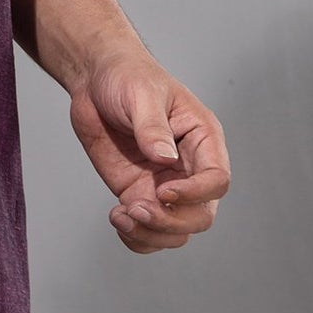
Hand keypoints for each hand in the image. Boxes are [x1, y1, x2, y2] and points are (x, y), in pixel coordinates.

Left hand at [67, 47, 230, 253]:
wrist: (94, 79)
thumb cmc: (127, 75)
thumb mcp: (142, 93)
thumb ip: (153, 127)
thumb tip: (165, 159)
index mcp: (202, 139)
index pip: (217, 180)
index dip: (197, 194)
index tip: (163, 191)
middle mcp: (189, 168)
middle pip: (201, 216)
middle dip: (171, 221)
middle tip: (135, 207)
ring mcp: (164, 185)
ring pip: (177, 232)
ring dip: (151, 234)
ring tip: (120, 215)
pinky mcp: (139, 193)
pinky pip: (148, 231)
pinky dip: (136, 237)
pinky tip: (117, 218)